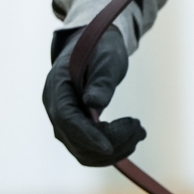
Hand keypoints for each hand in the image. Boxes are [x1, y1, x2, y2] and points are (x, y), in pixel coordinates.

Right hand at [42, 26, 146, 167]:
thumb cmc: (101, 47)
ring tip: (139, 132)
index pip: (66, 119)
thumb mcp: (106, 58)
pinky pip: (88, 147)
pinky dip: (110, 147)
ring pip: (82, 150)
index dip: (86, 135)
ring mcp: (63, 119)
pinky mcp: (75, 127)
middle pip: (75, 139)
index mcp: (57, 86)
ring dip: (113, 148)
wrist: (96, 44)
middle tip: (139, 129)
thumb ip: (101, 80)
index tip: (109, 147)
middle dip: (108, 142)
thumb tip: (94, 103)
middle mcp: (55, 106)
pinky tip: (131, 136)